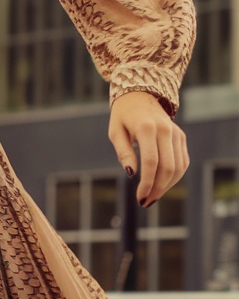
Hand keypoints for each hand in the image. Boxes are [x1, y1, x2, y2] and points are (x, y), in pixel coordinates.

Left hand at [108, 90, 188, 206]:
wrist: (140, 96)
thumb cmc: (123, 117)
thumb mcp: (116, 132)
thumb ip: (124, 152)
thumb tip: (131, 174)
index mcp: (147, 128)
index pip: (151, 162)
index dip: (147, 183)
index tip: (140, 198)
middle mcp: (165, 130)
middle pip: (167, 167)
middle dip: (157, 189)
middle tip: (146, 202)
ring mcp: (176, 133)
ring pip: (178, 167)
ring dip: (167, 186)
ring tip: (152, 196)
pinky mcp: (181, 137)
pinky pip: (182, 161)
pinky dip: (175, 177)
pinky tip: (162, 185)